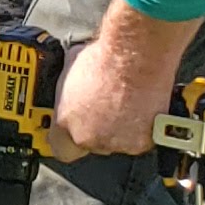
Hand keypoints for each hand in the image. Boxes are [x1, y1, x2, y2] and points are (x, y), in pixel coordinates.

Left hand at [42, 37, 174, 163]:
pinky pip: (141, 139)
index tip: (75, 132)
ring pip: (117, 142)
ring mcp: (118, 142)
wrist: (137, 55)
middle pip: (93, 143)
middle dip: (99, 129)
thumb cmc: (105, 57)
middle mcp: (91, 137)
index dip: (69, 140)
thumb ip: (68, 92)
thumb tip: (70, 87)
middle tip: (107, 109)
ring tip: (126, 103)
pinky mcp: (143, 141)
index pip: (61, 149)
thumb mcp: (70, 71)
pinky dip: (143, 127)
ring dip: (121, 128)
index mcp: (67, 122)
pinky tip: (141, 107)